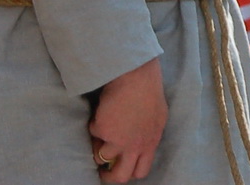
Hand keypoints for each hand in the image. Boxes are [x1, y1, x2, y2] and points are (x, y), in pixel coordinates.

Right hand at [90, 58, 165, 181]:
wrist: (136, 74)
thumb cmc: (147, 90)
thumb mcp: (156, 116)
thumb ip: (147, 134)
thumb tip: (135, 146)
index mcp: (152, 141)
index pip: (142, 170)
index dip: (129, 171)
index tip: (119, 167)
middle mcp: (137, 145)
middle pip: (121, 176)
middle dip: (108, 176)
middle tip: (100, 168)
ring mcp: (120, 140)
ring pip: (100, 157)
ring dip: (97, 145)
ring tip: (102, 126)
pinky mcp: (104, 131)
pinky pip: (93, 133)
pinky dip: (94, 123)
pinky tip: (104, 108)